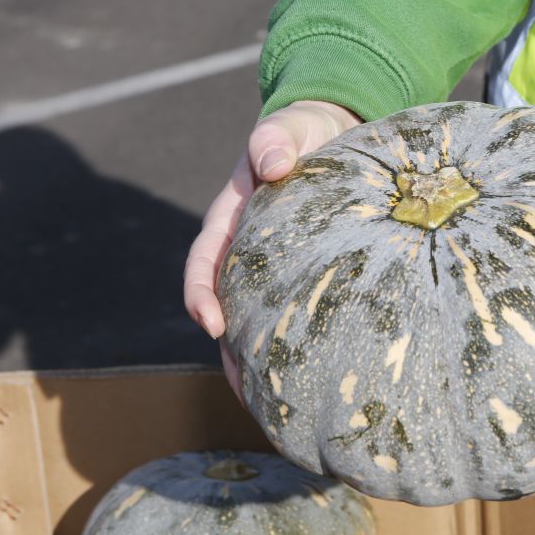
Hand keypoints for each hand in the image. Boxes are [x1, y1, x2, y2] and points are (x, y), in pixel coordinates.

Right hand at [183, 100, 361, 398]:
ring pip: (258, 320)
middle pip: (228, 307)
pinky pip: (293, 313)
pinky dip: (294, 345)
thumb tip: (273, 161)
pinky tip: (313, 377)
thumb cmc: (305, 130)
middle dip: (231, 351)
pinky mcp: (304, 275)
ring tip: (277, 407)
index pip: (205, 261)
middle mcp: (246, 249)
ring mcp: (274, 266)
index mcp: (232, 217)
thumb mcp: (289, 127)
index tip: (212, 323)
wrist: (333, 130)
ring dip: (260, 361)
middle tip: (247, 392)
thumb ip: (275, 138)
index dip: (202, 293)